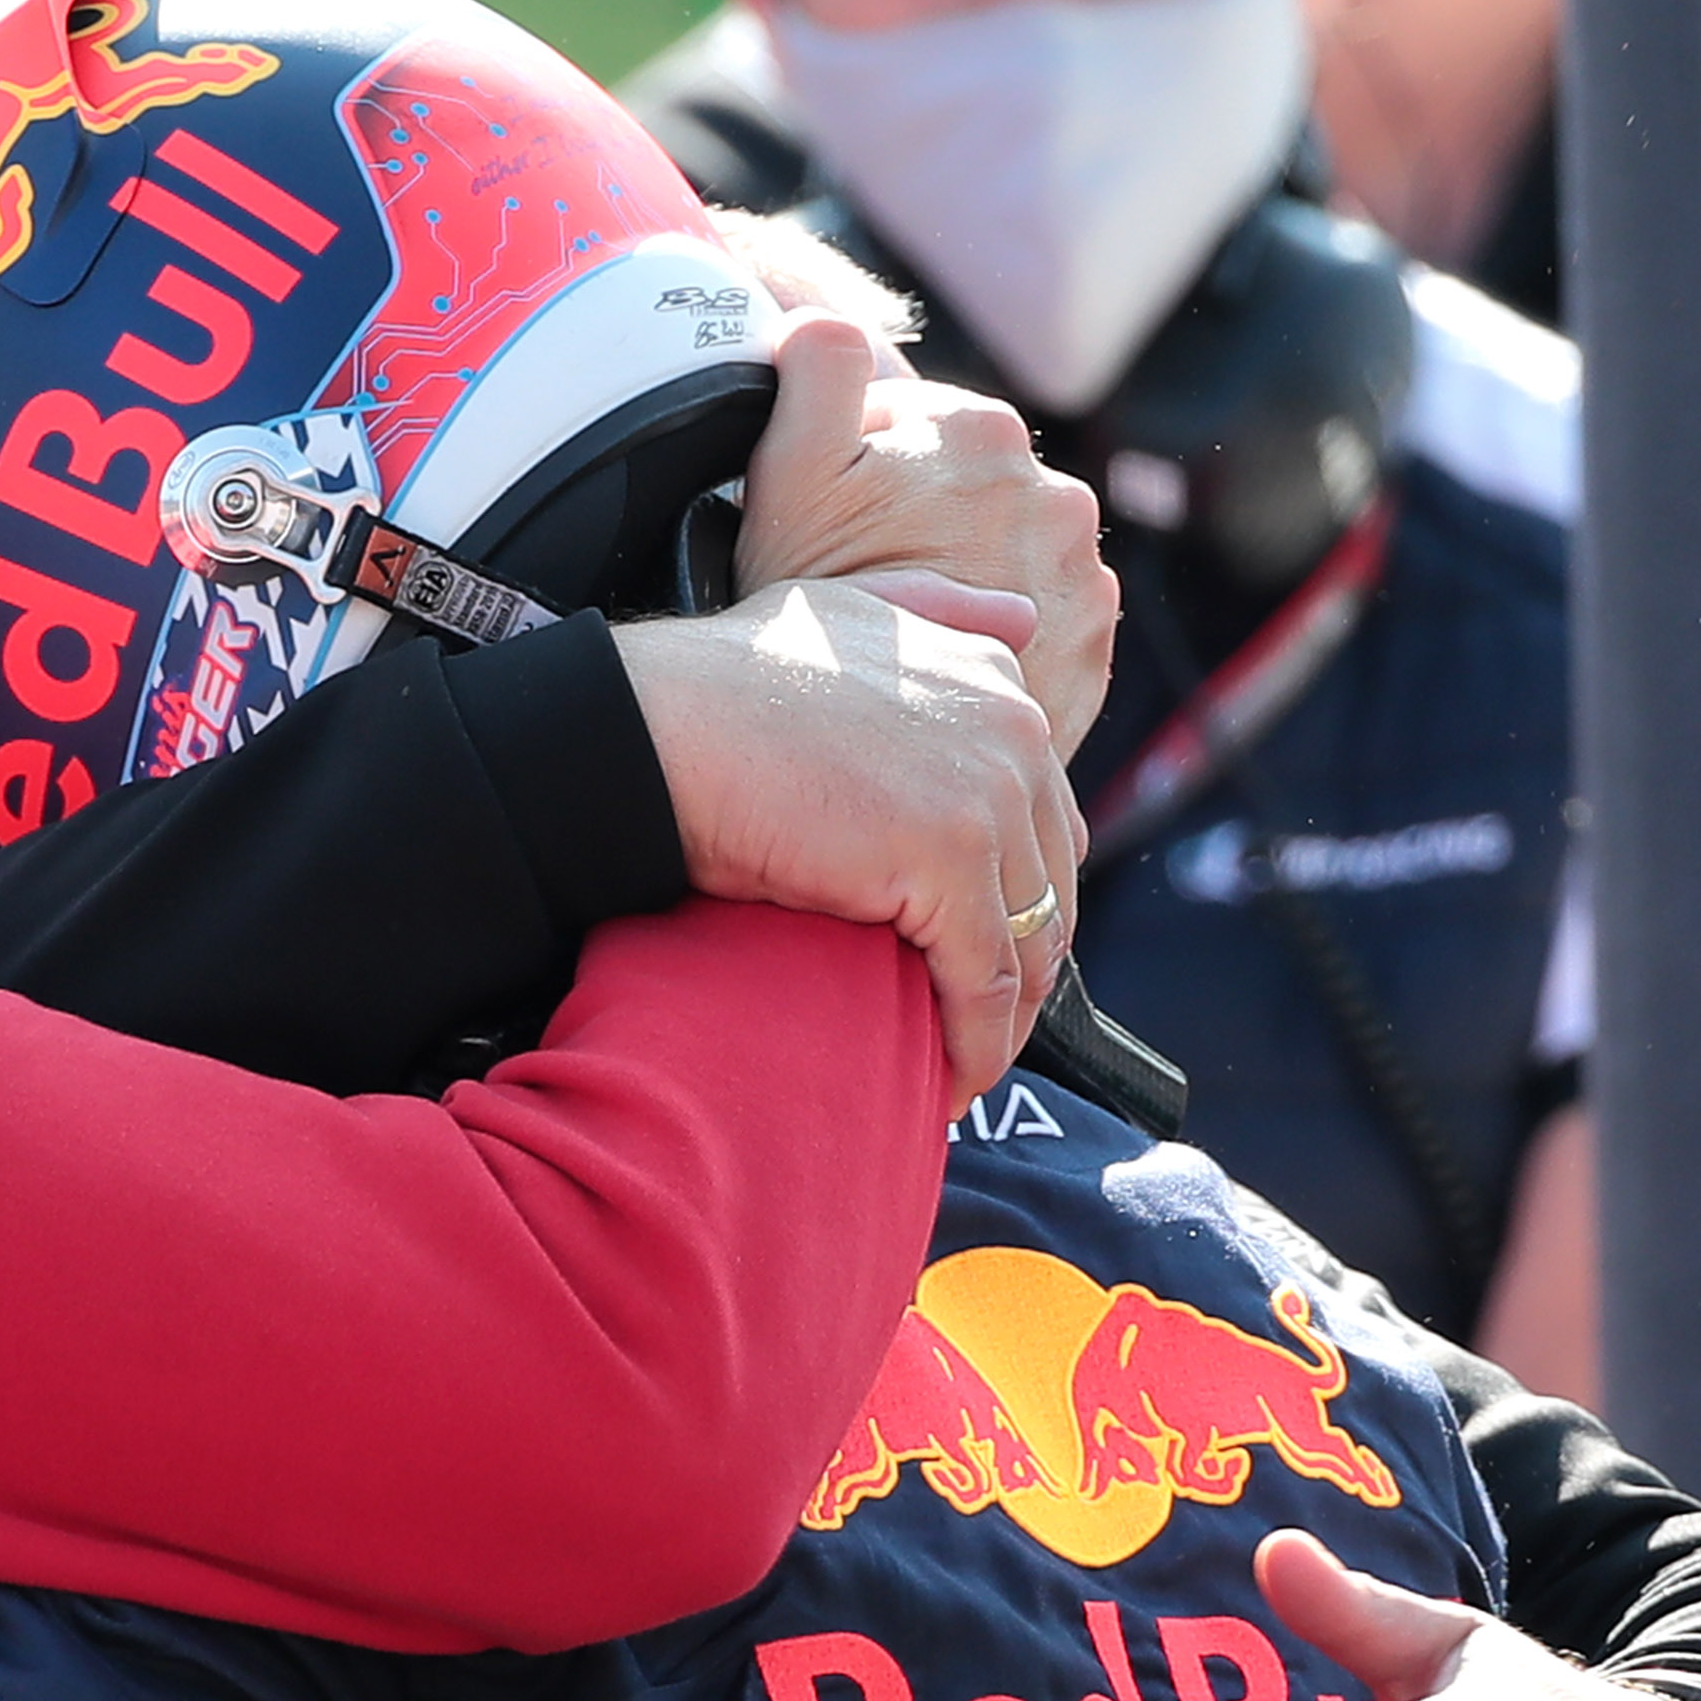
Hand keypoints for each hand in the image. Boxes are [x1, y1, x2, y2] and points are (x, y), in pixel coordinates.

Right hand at [614, 578, 1079, 1096]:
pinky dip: (972, 1045)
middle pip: (1050, 884)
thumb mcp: (841, 613)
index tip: (974, 964)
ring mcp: (989, 791)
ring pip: (1030, 942)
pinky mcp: (951, 860)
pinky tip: (942, 1088)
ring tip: (956, 1070)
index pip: (1043, 819)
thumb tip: (1022, 623)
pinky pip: (985, 982)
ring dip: (1001, 1023)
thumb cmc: (716, 683)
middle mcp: (1014, 725)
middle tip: (969, 1033)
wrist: (650, 729)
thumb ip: (939, 615)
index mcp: (993, 676)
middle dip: (1020, 970)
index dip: (1016, 901)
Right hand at [729, 310, 1120, 751]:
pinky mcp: (1095, 651)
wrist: (871, 752)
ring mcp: (1085, 578)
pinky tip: (947, 668)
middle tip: (868, 591)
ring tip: (907, 638)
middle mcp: (1056, 496)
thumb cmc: (811, 606)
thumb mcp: (789, 473)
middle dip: (927, 528)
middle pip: (974, 497)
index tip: (832, 533)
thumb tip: (824, 317)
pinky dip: (1005, 643)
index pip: (918, 432)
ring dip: (969, 585)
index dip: (863, 479)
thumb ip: (819, 371)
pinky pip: (1042, 631)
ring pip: (1012, 562)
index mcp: (983, 434)